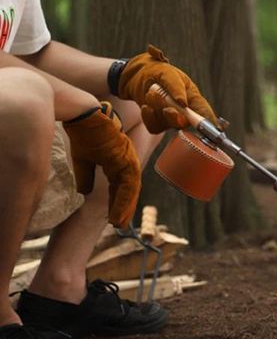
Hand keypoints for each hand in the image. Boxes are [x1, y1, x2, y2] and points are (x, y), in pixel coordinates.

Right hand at [63, 102, 140, 227]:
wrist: (83, 114)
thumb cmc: (84, 132)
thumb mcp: (83, 160)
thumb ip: (86, 177)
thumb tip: (85, 193)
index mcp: (118, 162)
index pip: (120, 187)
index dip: (118, 202)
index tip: (113, 218)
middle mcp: (126, 161)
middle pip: (129, 190)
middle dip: (125, 208)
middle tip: (119, 225)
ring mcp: (128, 159)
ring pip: (131, 189)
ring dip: (125, 207)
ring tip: (119, 222)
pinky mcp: (126, 157)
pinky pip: (128, 183)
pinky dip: (124, 199)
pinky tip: (119, 211)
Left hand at [117, 45, 217, 133]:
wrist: (137, 76)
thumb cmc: (157, 71)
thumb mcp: (167, 73)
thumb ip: (176, 87)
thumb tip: (184, 103)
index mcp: (192, 97)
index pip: (203, 111)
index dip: (210, 121)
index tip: (216, 130)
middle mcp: (185, 111)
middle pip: (186, 122)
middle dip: (174, 115)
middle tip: (166, 107)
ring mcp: (172, 119)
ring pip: (169, 124)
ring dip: (158, 109)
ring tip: (151, 93)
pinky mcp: (159, 124)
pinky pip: (155, 128)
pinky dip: (148, 117)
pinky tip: (146, 106)